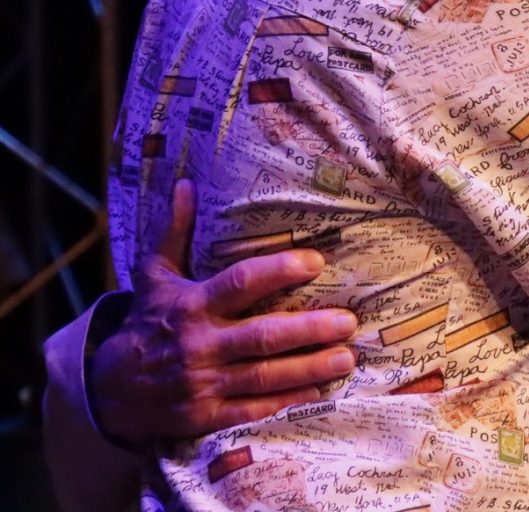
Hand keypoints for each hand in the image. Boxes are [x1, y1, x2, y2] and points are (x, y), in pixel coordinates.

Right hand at [92, 181, 357, 443]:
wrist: (110, 389)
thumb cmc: (147, 321)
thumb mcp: (155, 274)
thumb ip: (175, 231)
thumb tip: (186, 184)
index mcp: (192, 305)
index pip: (241, 283)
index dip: (279, 271)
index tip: (316, 261)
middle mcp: (200, 344)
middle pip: (262, 336)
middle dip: (308, 329)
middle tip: (347, 320)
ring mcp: (203, 384)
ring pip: (264, 375)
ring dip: (308, 367)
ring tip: (346, 355)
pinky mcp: (205, 416)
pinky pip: (251, 409)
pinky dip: (286, 401)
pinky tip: (319, 390)